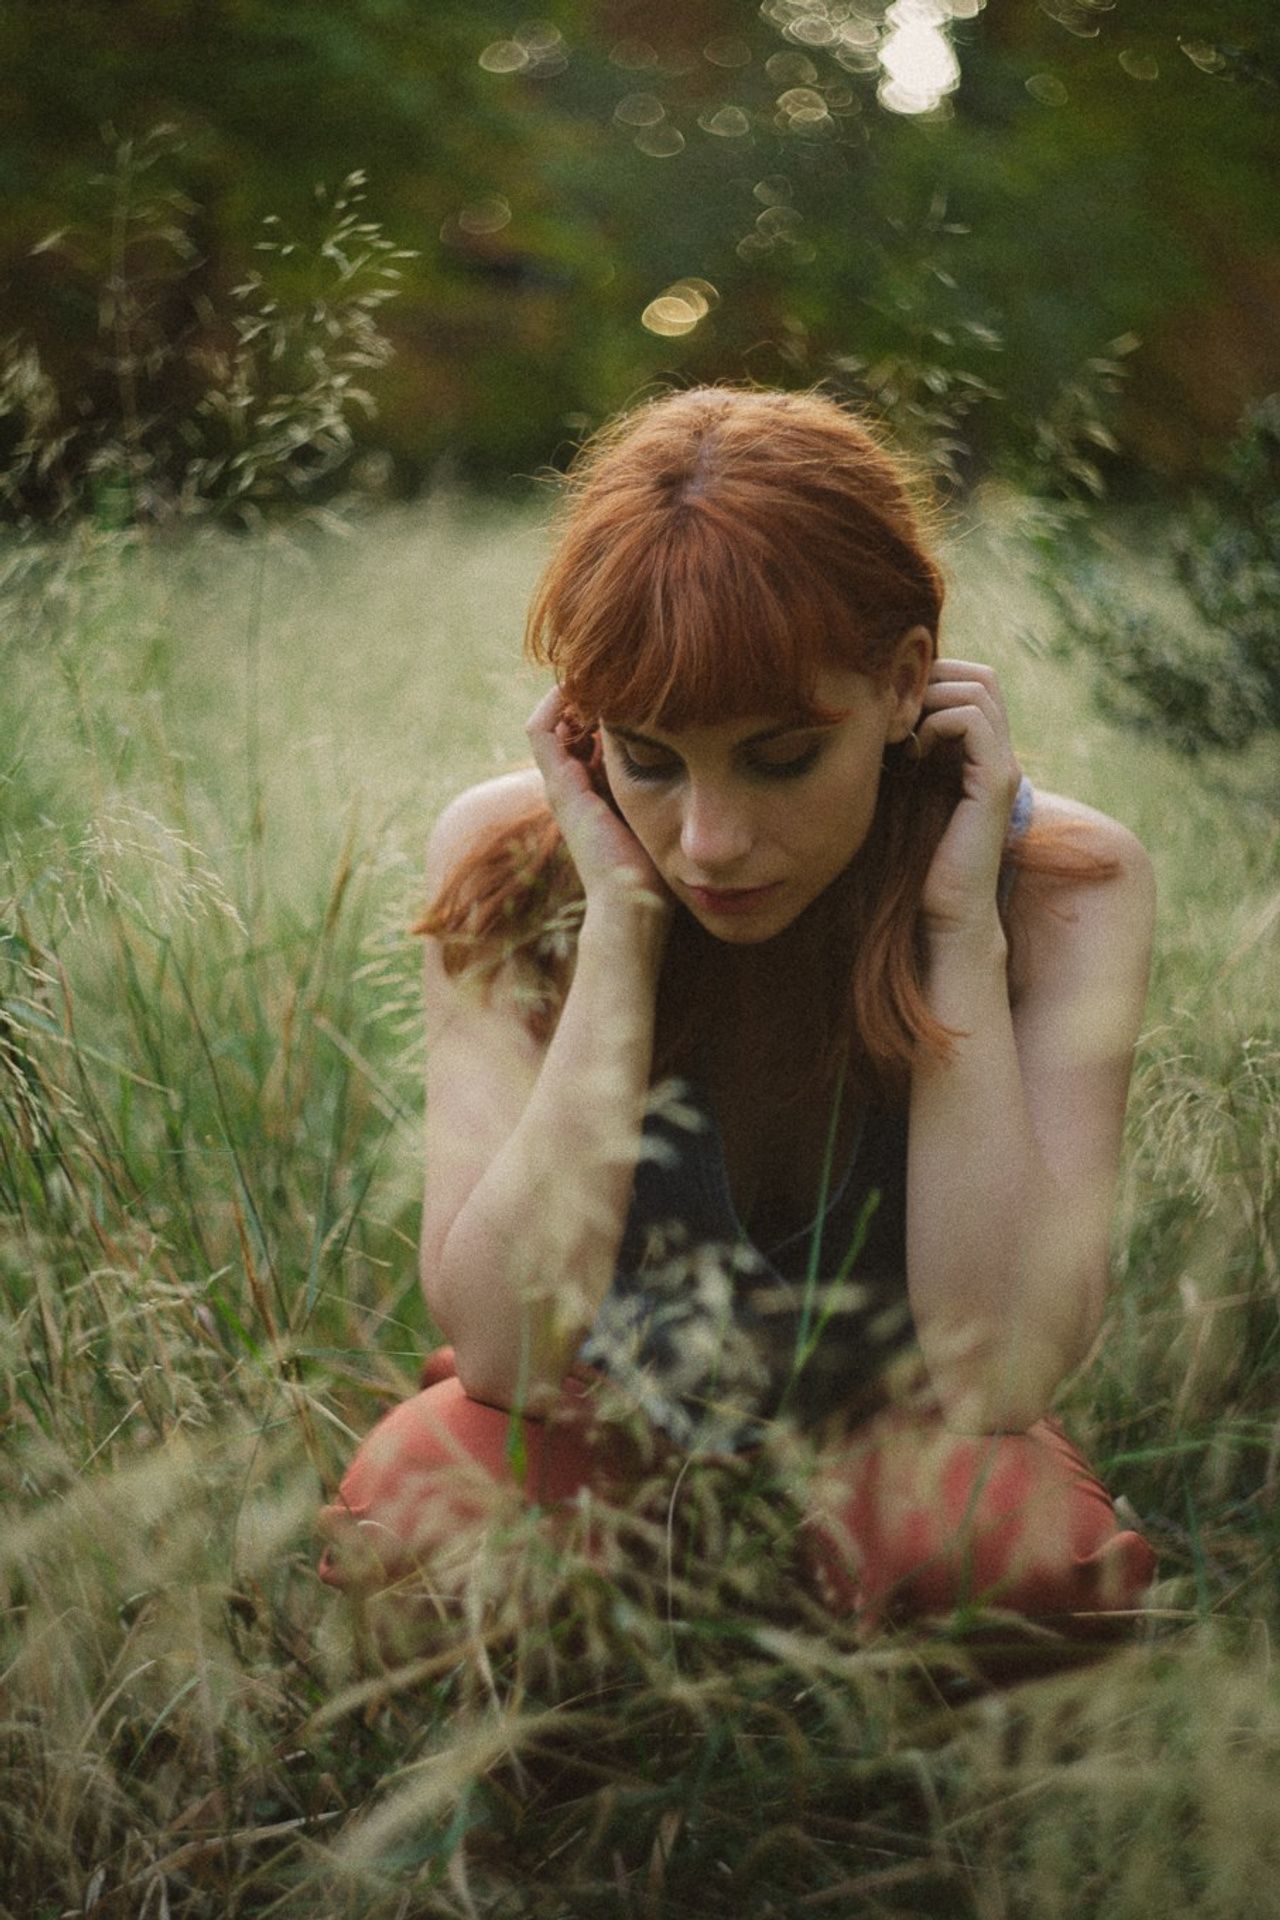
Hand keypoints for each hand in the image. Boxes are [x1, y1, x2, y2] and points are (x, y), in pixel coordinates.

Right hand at [526, 688, 670, 918]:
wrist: (635, 902)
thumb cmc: (660, 869)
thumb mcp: (669, 812)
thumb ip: (674, 783)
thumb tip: (706, 747)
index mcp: (598, 791)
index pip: (591, 733)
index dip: (610, 704)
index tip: (642, 686)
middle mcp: (573, 784)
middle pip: (570, 721)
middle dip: (593, 693)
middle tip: (622, 671)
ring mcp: (560, 784)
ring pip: (551, 720)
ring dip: (575, 692)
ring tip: (604, 672)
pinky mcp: (558, 786)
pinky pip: (541, 729)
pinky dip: (556, 702)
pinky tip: (588, 686)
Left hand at [916, 660, 1021, 937]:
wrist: (946, 915)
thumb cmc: (916, 862)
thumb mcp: (905, 794)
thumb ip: (903, 755)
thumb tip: (869, 717)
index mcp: (981, 755)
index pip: (974, 682)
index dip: (933, 679)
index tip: (894, 709)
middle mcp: (999, 756)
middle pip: (982, 677)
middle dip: (933, 679)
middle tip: (895, 712)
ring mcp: (1001, 768)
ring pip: (980, 690)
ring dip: (932, 698)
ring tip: (903, 732)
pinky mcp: (993, 785)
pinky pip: (974, 722)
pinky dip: (940, 721)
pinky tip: (915, 751)